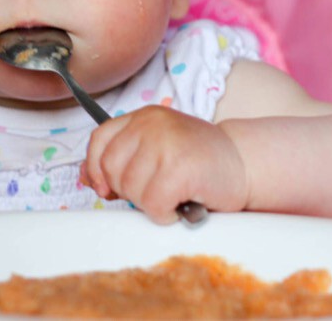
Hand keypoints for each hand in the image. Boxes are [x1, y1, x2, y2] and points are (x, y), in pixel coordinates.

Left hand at [81, 105, 248, 224]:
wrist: (245, 164)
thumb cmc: (199, 162)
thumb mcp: (156, 151)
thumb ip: (122, 159)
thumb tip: (86, 177)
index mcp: (143, 116)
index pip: (99, 140)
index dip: (97, 169)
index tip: (107, 187)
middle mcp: (151, 124)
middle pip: (112, 169)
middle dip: (130, 190)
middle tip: (158, 189)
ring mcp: (165, 144)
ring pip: (131, 191)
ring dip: (151, 204)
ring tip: (174, 194)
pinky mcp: (180, 168)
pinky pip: (154, 205)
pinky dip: (166, 214)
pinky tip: (181, 204)